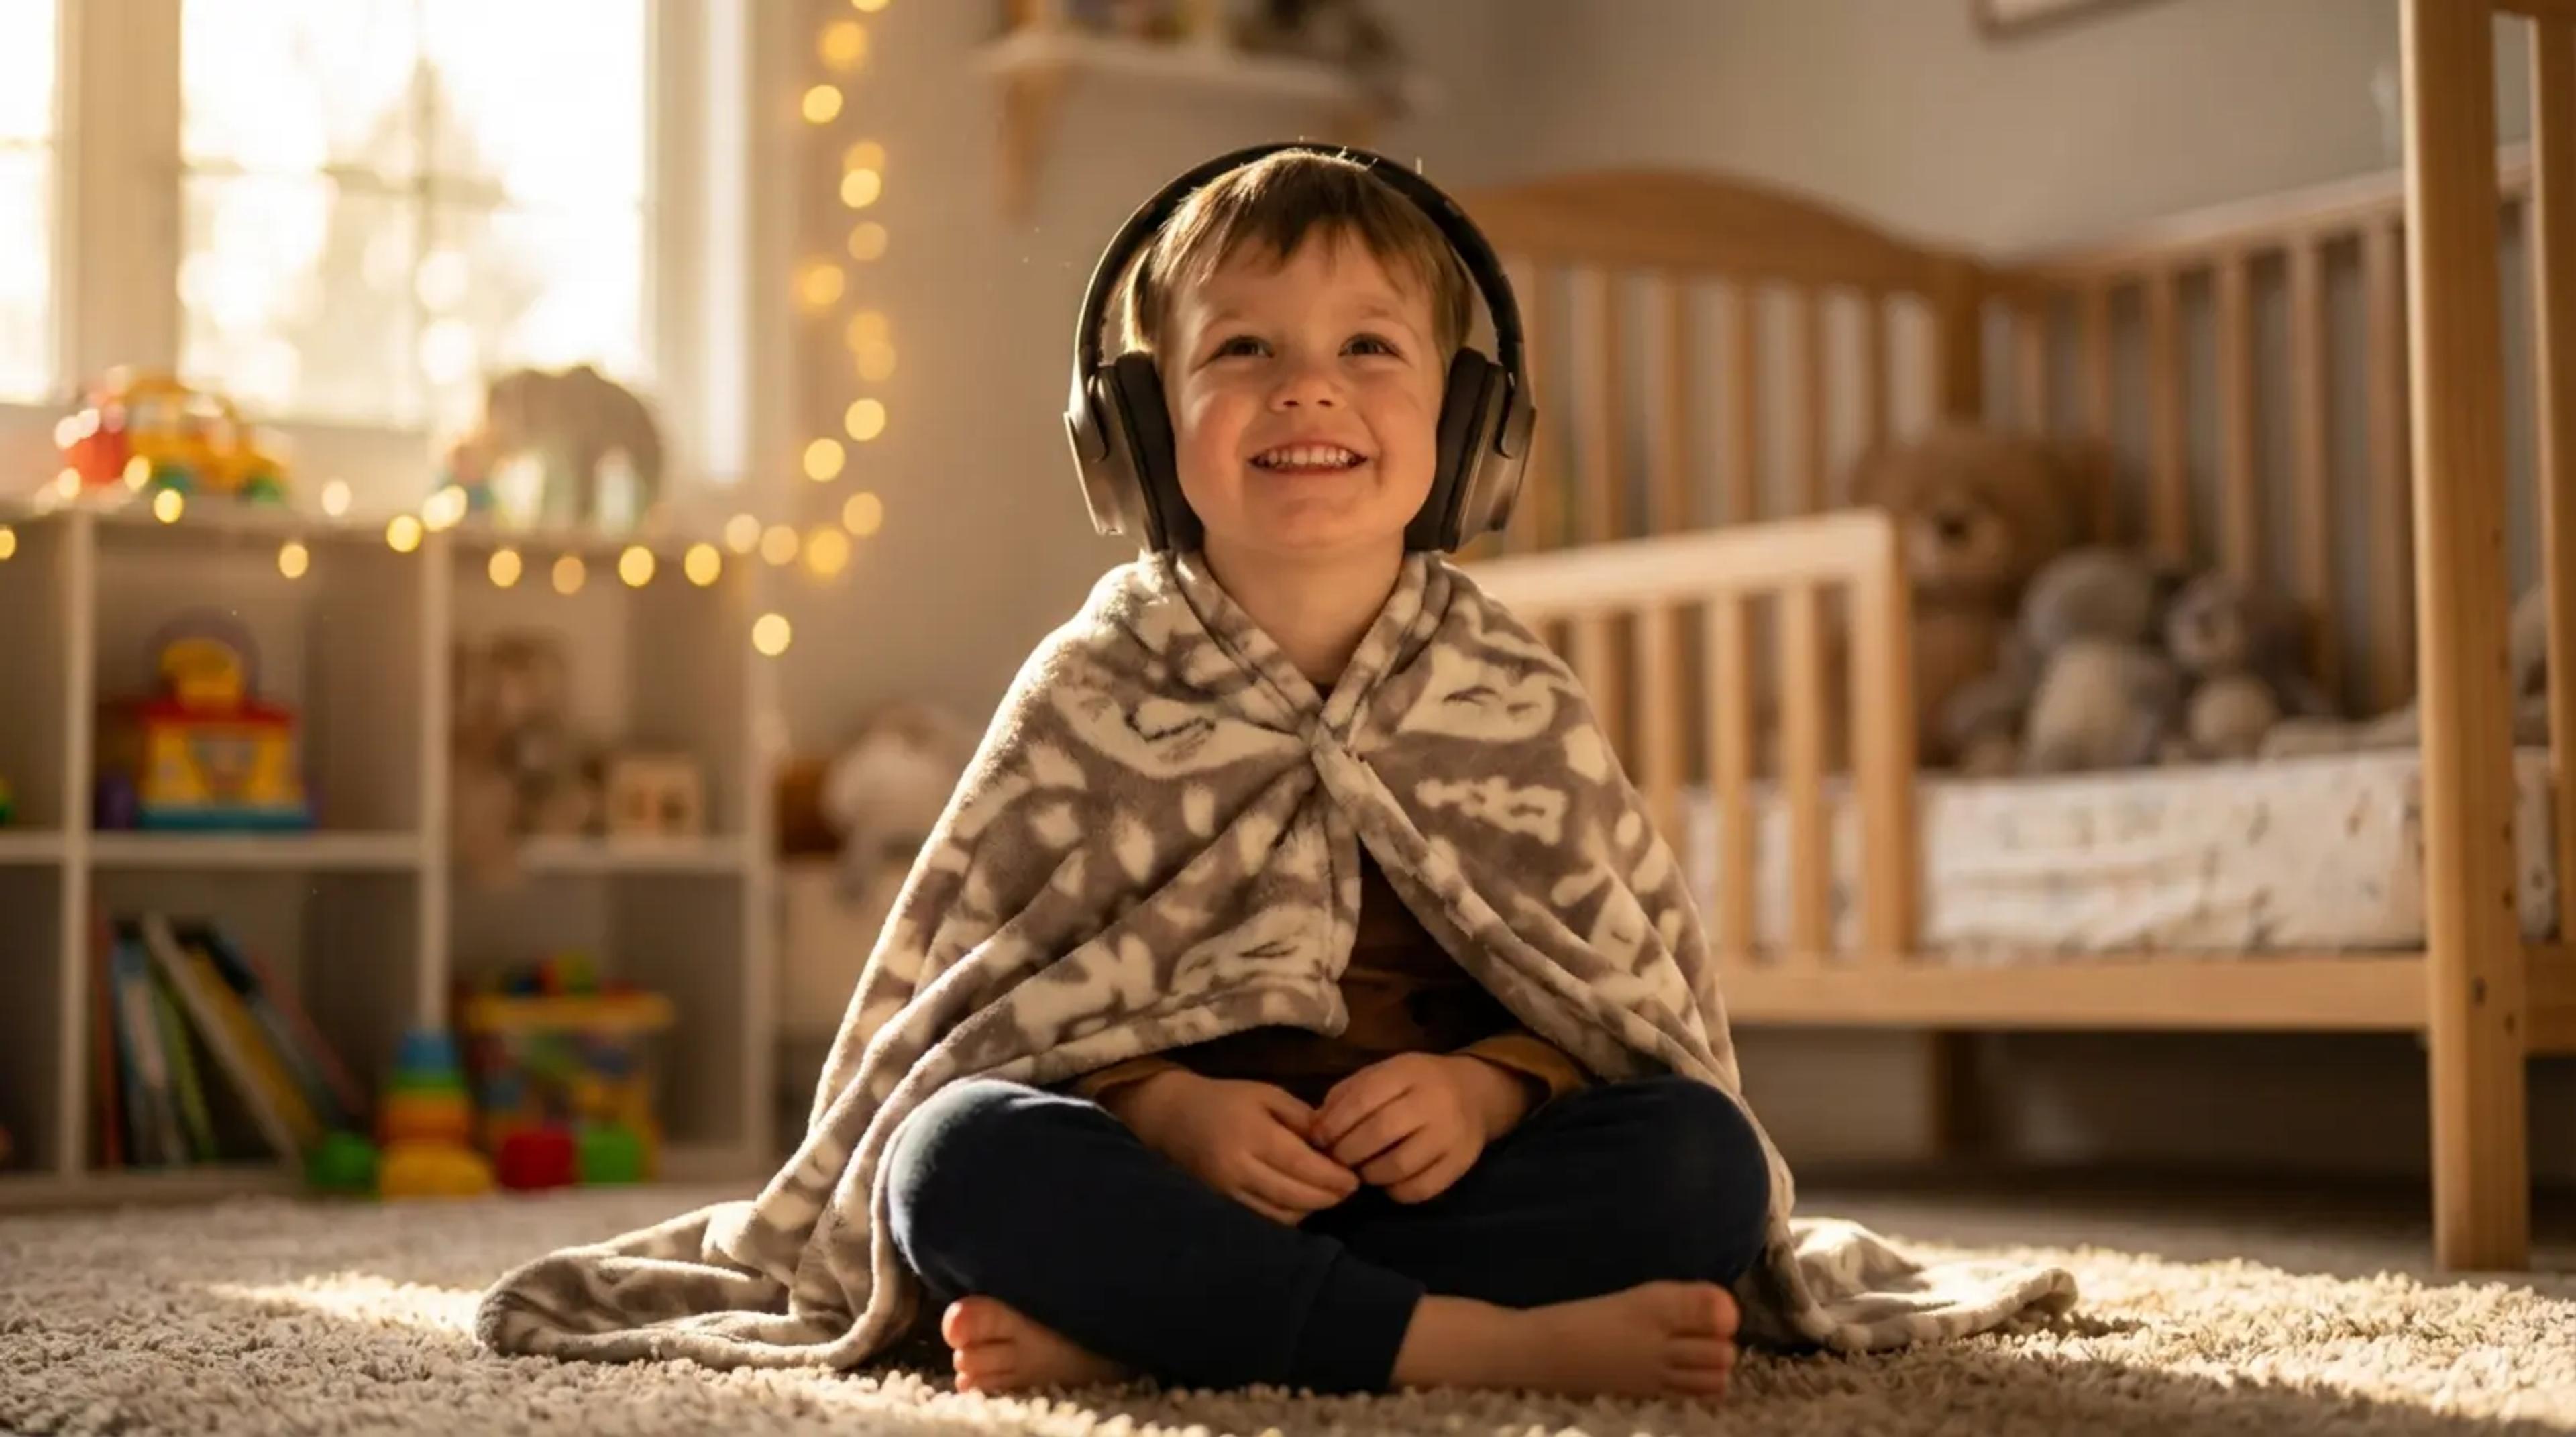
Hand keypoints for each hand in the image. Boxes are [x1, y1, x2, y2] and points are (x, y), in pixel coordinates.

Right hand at [1107, 1070, 1360, 1225]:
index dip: (1332, 1176)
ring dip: (1313, 1208)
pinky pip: (1267, 1216)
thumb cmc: (1226, 1099)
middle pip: (1295, 1194)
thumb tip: (1336, 1140)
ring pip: (1283, 1212)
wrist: (1174, 1117)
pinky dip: (1292, 1213)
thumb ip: (1302, 1117)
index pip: (1301, 1164)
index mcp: (1253, 1135)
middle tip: (1352, 1188)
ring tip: (1332, 1194)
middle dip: (1329, 1196)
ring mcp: (1231, 1190)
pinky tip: (1306, 1201)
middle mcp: (1241, 1168)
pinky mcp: (1227, 1203)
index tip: (1356, 1178)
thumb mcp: (1267, 1094)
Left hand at [1308, 1053, 1532, 1204]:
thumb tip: (1315, 1128)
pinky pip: (1420, 1189)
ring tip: (1361, 1170)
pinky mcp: (1461, 1164)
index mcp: (1408, 1072)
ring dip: (1369, 1174)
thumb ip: (1347, 1096)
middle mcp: (1433, 1101)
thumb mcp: (1382, 1074)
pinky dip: (1395, 1191)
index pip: (1363, 1099)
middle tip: (1336, 1160)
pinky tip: (1387, 1181)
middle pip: (1379, 1133)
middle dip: (1347, 1152)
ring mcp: (1451, 1135)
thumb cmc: (1415, 1084)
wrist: (1474, 1093)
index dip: (1334, 1124)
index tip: (1318, 1139)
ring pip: (1398, 1166)